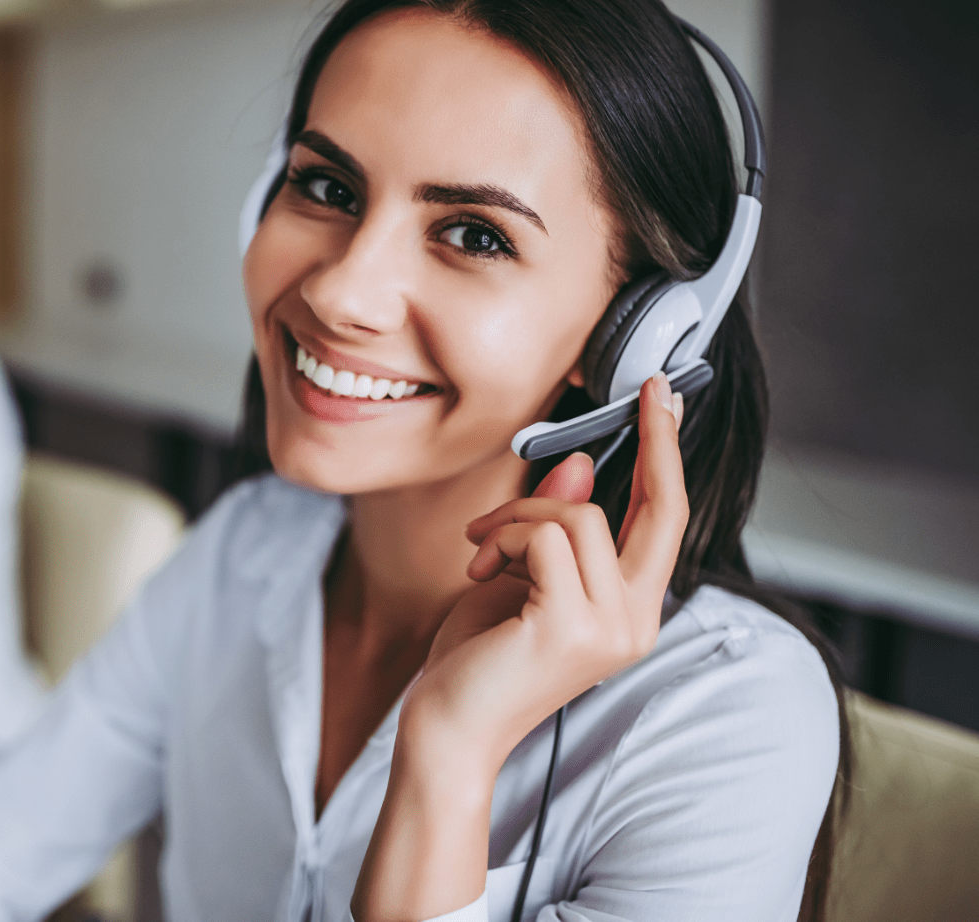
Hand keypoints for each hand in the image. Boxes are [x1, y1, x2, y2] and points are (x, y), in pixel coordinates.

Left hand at [411, 371, 687, 763]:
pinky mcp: (573, 626)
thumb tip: (582, 467)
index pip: (667, 523)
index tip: (663, 399)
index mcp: (631, 611)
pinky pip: (545, 538)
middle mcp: (636, 622)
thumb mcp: (518, 577)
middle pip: (662, 511)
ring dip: (515, 518)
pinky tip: (476, 571)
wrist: (447, 726)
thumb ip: (555, 530)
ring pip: (578, 516)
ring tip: (479, 550)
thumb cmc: (477, 659)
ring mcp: (611, 628)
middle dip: (655, 441)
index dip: (668, 457)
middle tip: (645, 389)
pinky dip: (503, 538)